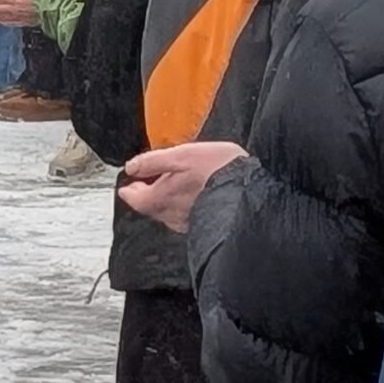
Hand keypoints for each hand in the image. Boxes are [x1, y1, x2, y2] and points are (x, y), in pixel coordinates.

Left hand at [120, 141, 248, 231]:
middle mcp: (169, 217)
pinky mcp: (204, 226)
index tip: (131, 178)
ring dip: (168, 197)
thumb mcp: (181, 156)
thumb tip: (131, 167)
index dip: (131, 185)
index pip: (132, 197)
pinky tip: (195, 194)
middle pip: (149, 205)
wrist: (252, 195)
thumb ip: (152, 162)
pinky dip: (185, 204)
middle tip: (153, 176)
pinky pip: (186, 216)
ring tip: (176, 182)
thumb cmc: (216, 172)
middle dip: (149, 191)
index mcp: (158, 199)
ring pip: (167, 211)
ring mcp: (186, 224)